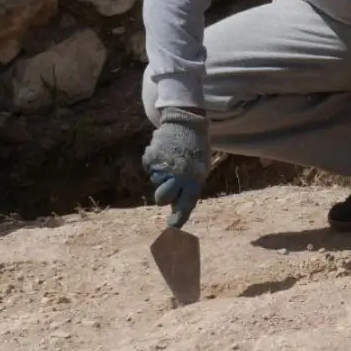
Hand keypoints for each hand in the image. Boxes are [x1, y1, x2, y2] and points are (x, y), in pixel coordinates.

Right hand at [142, 107, 208, 227]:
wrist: (186, 123)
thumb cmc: (196, 150)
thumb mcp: (201, 169)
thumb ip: (190, 187)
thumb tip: (175, 204)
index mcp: (194, 179)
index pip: (185, 203)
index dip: (179, 217)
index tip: (172, 227)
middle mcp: (177, 175)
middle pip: (162, 199)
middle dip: (163, 197)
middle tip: (167, 187)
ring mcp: (162, 167)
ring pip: (155, 183)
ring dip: (161, 177)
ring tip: (172, 162)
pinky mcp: (150, 158)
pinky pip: (150, 170)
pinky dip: (155, 165)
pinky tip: (165, 155)